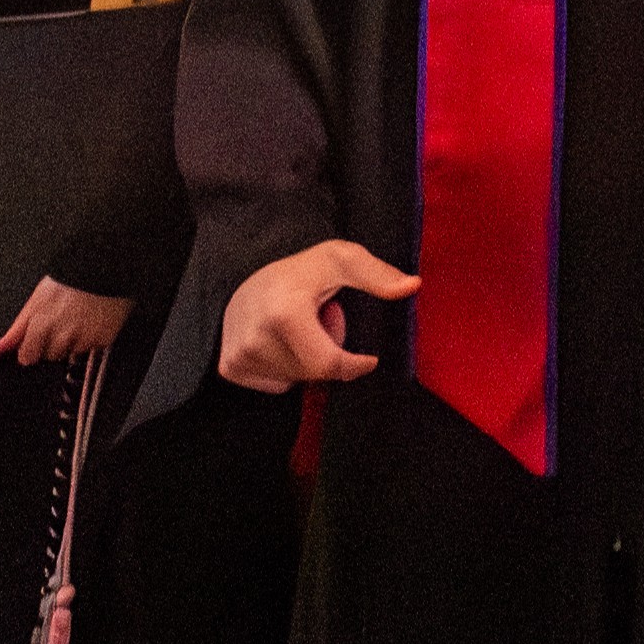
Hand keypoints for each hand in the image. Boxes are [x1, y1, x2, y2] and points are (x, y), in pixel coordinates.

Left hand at [0, 278, 133, 364]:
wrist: (104, 267)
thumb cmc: (69, 280)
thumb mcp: (37, 299)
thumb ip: (17, 328)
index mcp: (41, 324)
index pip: (27, 357)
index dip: (30, 349)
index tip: (35, 343)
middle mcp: (62, 334)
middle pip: (51, 356)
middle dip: (53, 345)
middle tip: (61, 324)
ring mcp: (85, 338)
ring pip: (71, 353)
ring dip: (73, 343)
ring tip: (78, 320)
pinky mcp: (104, 338)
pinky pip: (92, 347)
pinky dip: (92, 338)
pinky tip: (92, 321)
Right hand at [219, 238, 419, 391]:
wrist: (241, 279)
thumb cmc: (298, 271)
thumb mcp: (340, 259)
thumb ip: (376, 274)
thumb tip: (413, 286)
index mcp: (284, 313)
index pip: (330, 364)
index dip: (355, 365)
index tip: (368, 359)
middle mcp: (256, 338)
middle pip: (316, 373)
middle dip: (329, 351)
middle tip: (320, 321)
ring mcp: (239, 356)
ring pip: (298, 379)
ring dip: (308, 359)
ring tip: (298, 328)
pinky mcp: (230, 368)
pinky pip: (277, 384)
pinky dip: (286, 367)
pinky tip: (279, 341)